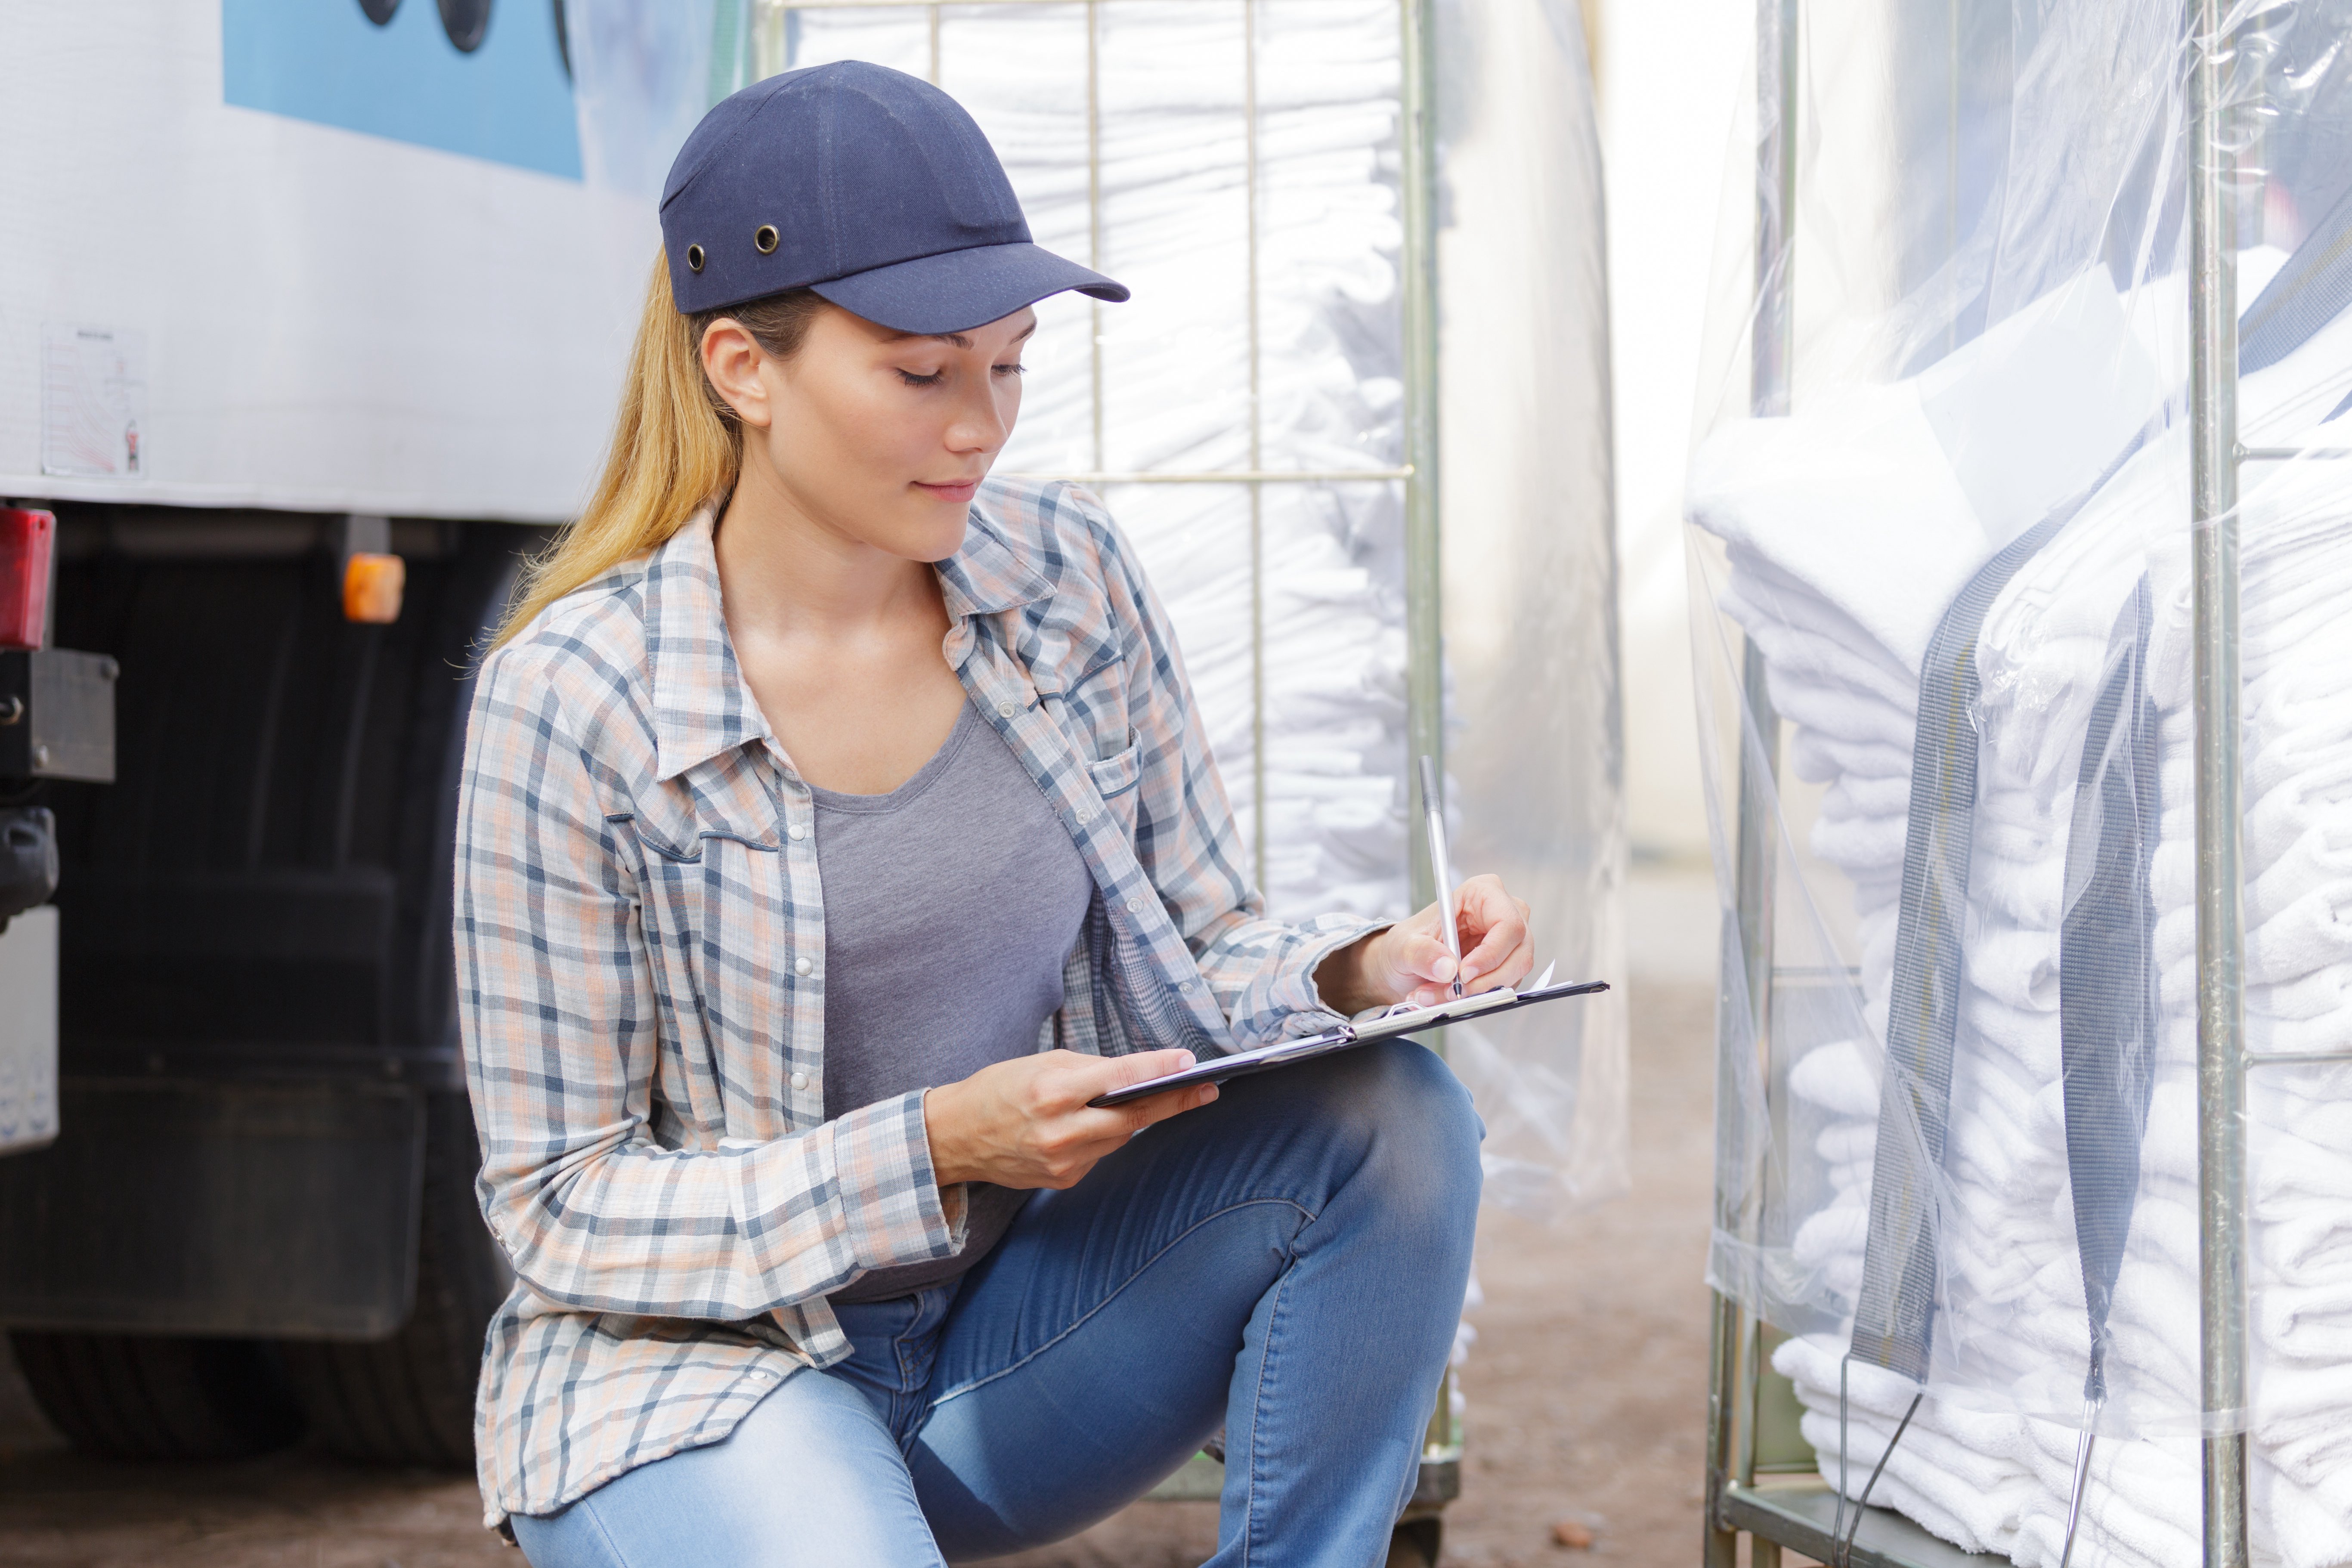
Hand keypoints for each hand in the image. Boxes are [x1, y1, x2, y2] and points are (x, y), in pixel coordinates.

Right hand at [923, 1049, 1217, 1189]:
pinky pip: (1099, 1154)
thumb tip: (1137, 1072)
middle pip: (1131, 1117)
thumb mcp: (1041, 1063)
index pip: (1118, 1078)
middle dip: (1172, 1102)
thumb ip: (1090, 1068)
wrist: (955, 1137)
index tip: (1188, 1063)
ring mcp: (1062, 1162)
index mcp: (1051, 1091)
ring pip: (1118, 1137)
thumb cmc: (998, 1089)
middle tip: (1206, 1090)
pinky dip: (1103, 1137)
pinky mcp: (1063, 1180)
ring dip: (1133, 1118)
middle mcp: (1059, 1131)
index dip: (1157, 1070)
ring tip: (1153, 1098)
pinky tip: (1093, 1125)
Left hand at [1314, 872, 1534, 1012]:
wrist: (1405, 963)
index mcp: (1484, 892)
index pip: (1507, 924)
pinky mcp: (1505, 966)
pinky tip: (1447, 996)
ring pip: (1511, 976)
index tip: (1464, 973)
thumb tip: (1447, 967)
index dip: (1490, 953)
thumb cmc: (1409, 943)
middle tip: (1451, 993)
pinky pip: (1501, 988)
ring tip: (1438, 995)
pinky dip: (1474, 998)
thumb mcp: (1404, 945)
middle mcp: (1503, 914)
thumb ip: (1422, 953)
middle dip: (1482, 981)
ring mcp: (1508, 942)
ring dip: (1475, 993)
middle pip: (1517, 954)